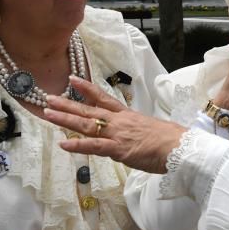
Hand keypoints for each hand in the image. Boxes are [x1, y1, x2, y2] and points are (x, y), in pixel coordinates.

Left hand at [43, 76, 183, 172]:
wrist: (181, 147)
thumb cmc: (172, 141)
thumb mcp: (152, 131)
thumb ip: (138, 133)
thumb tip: (133, 139)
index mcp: (129, 116)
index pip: (105, 99)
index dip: (88, 89)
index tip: (73, 80)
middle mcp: (120, 122)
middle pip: (90, 110)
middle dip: (68, 104)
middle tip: (48, 98)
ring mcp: (118, 134)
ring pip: (87, 125)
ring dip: (66, 119)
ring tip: (47, 114)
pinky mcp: (119, 149)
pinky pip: (95, 146)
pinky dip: (78, 145)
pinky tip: (63, 144)